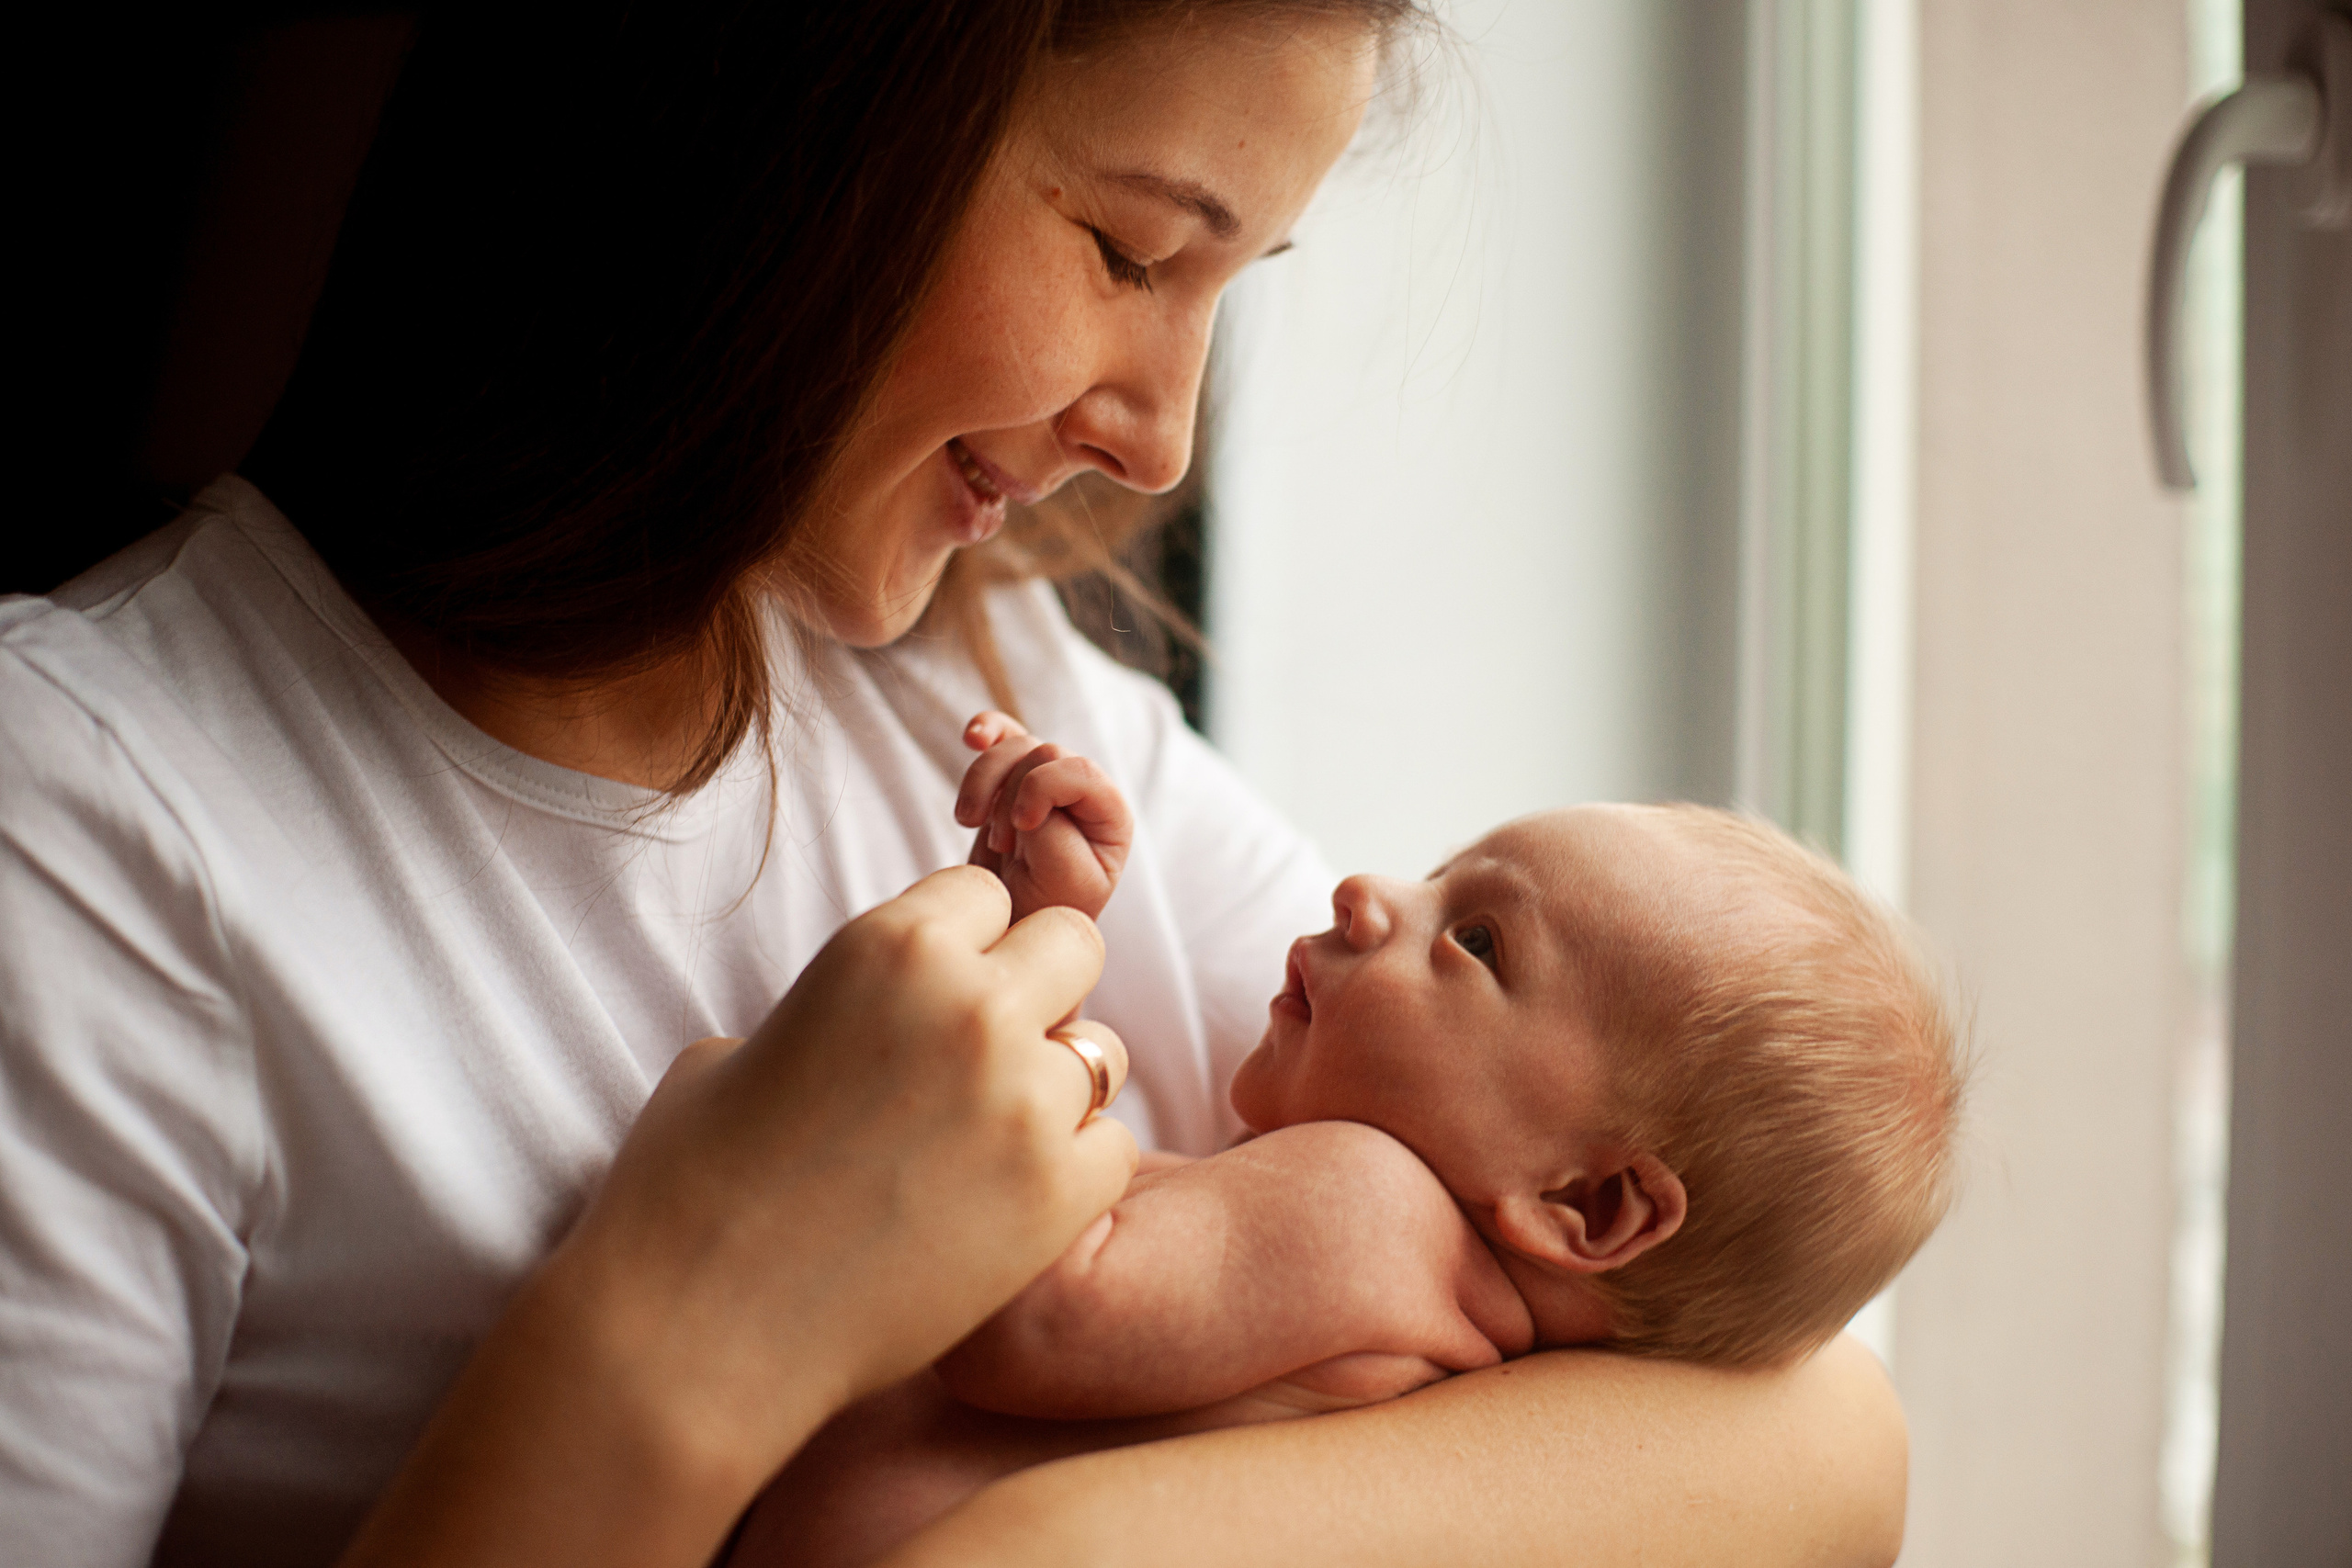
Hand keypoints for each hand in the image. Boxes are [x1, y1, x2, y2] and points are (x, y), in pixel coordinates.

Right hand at [340, 867, 1137, 1566]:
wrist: (696, 1331)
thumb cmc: (689, 1188)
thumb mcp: (739, 1047)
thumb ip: (836, 1008)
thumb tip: (872, 1020)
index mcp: (889, 945)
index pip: (989, 893)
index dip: (967, 945)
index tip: (938, 997)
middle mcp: (970, 1004)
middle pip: (1073, 945)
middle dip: (1038, 992)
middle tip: (984, 1061)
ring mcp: (1023, 1099)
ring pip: (1103, 1054)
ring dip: (1057, 1090)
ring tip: (985, 1146)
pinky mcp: (1058, 1194)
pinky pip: (1115, 1148)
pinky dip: (1074, 1174)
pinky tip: (1005, 1206)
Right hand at [956, 712, 1133, 922]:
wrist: (1009, 926)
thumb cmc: (1046, 913)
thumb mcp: (1063, 883)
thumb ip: (1053, 834)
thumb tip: (1025, 795)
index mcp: (1110, 815)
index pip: (1080, 771)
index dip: (1043, 788)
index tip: (1021, 829)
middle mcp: (1084, 792)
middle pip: (1043, 753)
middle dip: (1011, 795)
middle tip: (1003, 845)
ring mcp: (1047, 781)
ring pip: (1014, 745)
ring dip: (983, 780)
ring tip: (971, 822)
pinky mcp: (1011, 780)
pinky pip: (1002, 737)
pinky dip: (986, 731)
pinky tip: (972, 737)